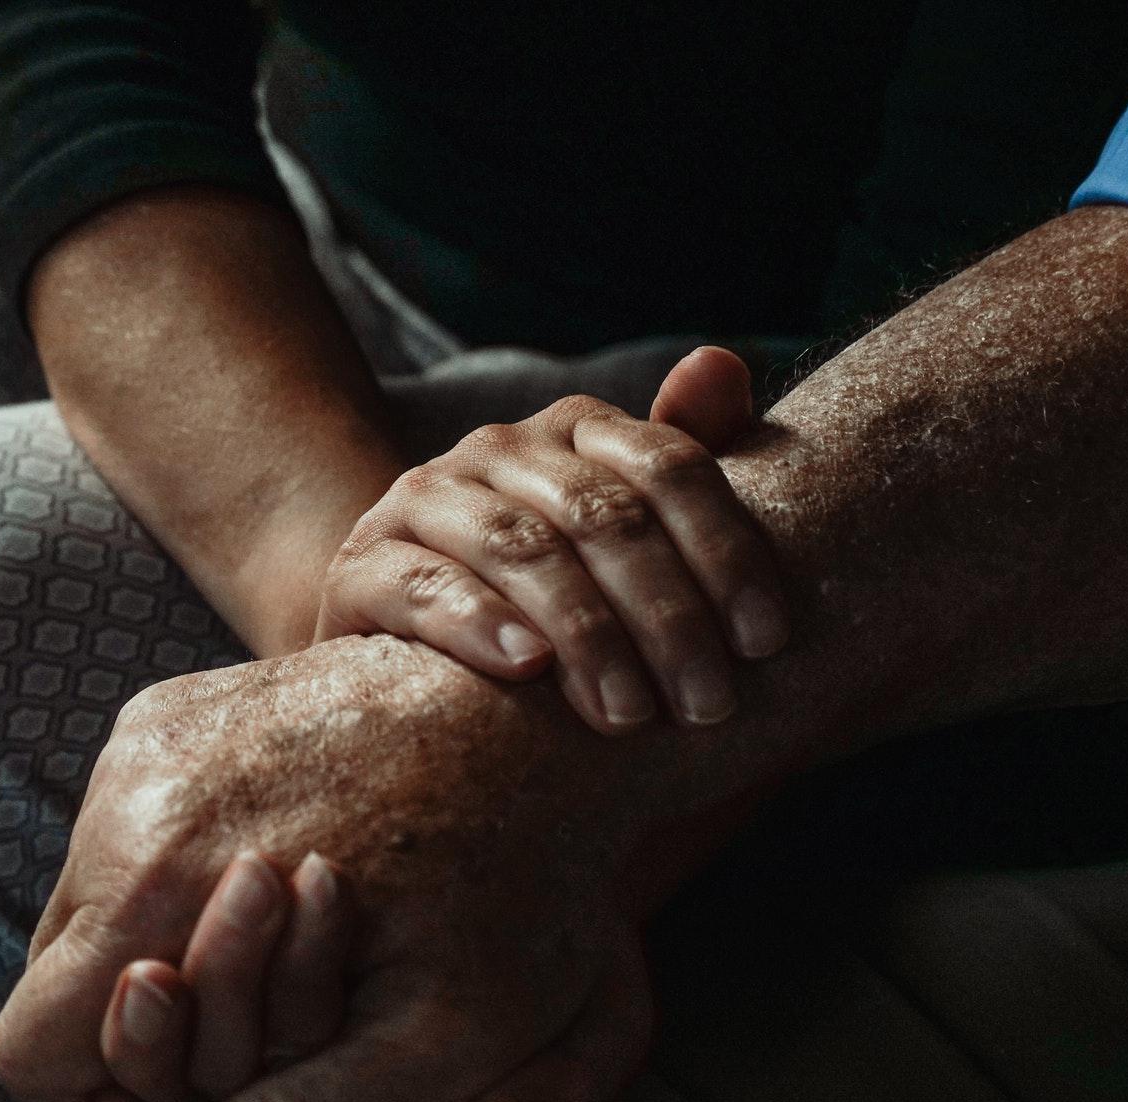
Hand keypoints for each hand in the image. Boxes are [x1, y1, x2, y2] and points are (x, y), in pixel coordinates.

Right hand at [0, 635, 692, 1101]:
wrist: (554, 712)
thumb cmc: (520, 885)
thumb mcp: (434, 1039)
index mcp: (157, 881)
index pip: (30, 1048)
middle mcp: (126, 792)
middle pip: (61, 974)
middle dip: (154, 1028)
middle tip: (280, 1027)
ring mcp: (146, 738)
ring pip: (92, 903)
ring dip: (168, 947)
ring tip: (302, 936)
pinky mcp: (172, 710)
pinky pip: (125, 831)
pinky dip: (180, 877)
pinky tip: (290, 871)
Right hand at [317, 346, 786, 731]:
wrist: (398, 638)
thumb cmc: (543, 603)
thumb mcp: (623, 543)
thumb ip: (680, 472)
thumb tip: (721, 364)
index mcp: (576, 433)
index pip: (669, 469)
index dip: (726, 551)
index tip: (765, 641)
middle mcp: (498, 450)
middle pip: (604, 515)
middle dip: (668, 615)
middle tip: (709, 705)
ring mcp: (424, 501)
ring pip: (522, 549)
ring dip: (588, 634)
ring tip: (630, 712)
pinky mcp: (362, 566)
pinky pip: (424, 585)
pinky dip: (478, 621)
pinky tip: (527, 665)